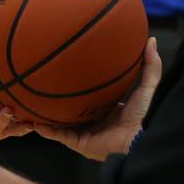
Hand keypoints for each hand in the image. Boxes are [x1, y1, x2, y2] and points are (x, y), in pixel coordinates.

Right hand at [22, 38, 161, 159]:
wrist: (138, 139)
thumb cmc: (143, 115)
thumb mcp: (147, 86)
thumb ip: (150, 65)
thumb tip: (151, 39)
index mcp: (110, 111)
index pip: (92, 98)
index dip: (81, 88)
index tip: (70, 73)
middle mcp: (96, 122)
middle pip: (74, 111)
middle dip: (61, 102)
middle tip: (46, 86)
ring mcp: (86, 134)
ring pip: (62, 124)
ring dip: (47, 117)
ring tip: (32, 106)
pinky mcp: (80, 144)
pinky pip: (59, 136)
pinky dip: (47, 131)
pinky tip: (34, 122)